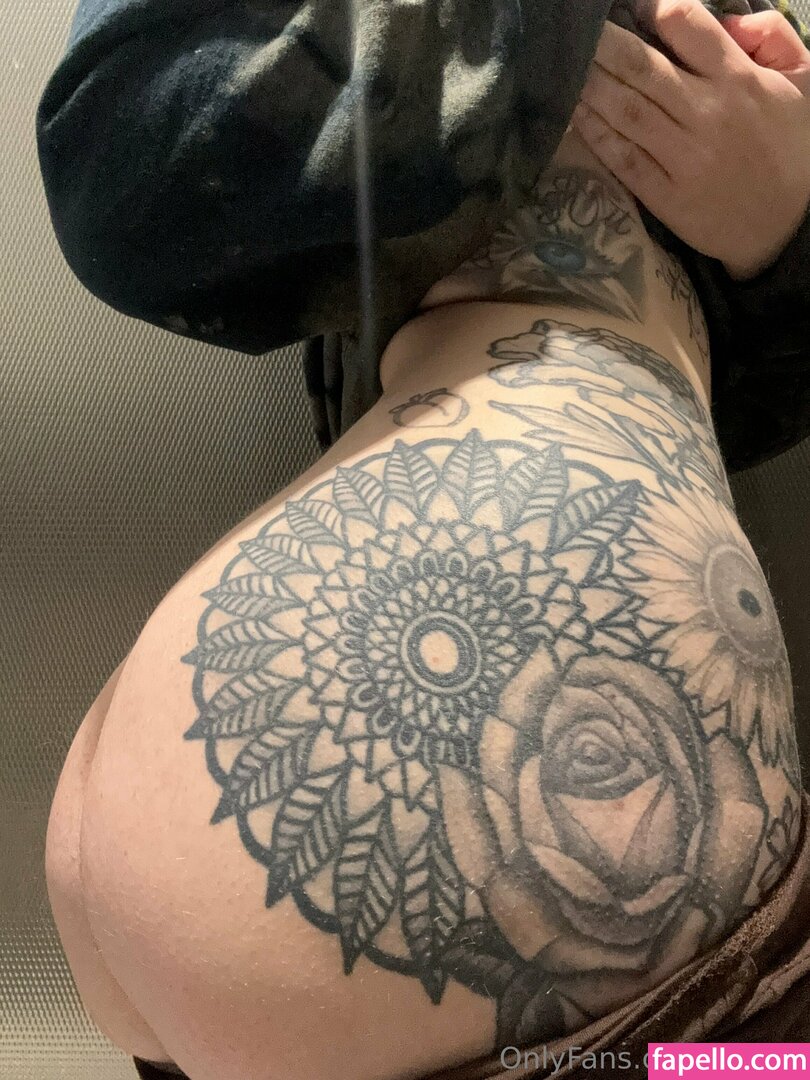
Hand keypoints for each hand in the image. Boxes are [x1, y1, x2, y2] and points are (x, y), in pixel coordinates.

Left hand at [570, 0, 809, 279]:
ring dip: (591, 86)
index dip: (653, 8)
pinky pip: (624, 159)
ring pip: (627, 111)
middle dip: (606, 45)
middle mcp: (706, 113)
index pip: (687, 27)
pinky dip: (596, 135)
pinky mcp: (666, 196)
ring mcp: (683, 157)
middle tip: (579, 32)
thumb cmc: (794, 148)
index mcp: (738, 79)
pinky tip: (574, 115)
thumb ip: (773, 38)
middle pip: (643, 68)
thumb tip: (729, 18)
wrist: (789, 227)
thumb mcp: (804, 82)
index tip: (628, 5)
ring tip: (567, 66)